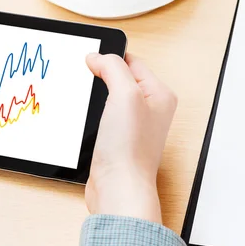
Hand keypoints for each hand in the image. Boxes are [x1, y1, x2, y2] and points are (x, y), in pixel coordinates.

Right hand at [84, 52, 177, 223]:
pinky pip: (103, 116)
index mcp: (159, 94)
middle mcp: (150, 109)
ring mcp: (134, 125)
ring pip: (110, 97)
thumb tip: (96, 57)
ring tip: (86, 98)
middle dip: (101, 76)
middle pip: (121, 79)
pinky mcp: (119, 139)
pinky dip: (93, 115)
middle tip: (85, 76)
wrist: (118, 188)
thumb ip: (112, 68)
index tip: (90, 59)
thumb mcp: (124, 94)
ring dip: (95, 96)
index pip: (132, 62)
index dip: (110, 58)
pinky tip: (87, 119)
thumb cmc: (129, 149)